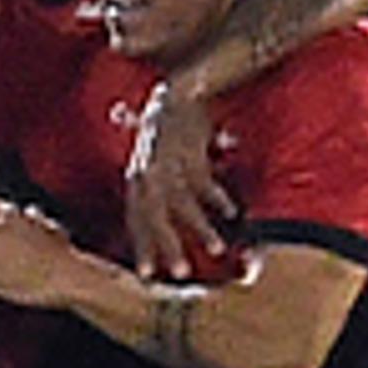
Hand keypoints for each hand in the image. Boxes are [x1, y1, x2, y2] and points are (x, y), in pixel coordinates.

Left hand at [122, 81, 232, 277]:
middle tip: (180, 274)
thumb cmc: (168, 127)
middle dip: (167, 247)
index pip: (136, 221)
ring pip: (181, 206)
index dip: (142, 247)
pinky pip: (203, 182)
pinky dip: (216, 199)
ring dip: (199, 229)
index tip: (147, 276)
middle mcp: (147, 175)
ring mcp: (167, 165)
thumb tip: (172, 217)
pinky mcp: (188, 153)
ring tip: (216, 250)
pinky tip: (230, 212)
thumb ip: (158, 186)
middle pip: (154, 219)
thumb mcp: (155, 160)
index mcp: (137, 179)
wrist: (177, 91)